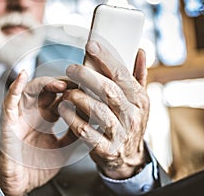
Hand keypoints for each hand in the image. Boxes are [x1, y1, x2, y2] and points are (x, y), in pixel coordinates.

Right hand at [0, 71, 74, 195]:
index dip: (71, 92)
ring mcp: (21, 116)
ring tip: (60, 84)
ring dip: (44, 84)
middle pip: (46, 90)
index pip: (58, 98)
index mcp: (45, 119)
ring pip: (30, 91)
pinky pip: (9, 102)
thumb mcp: (62, 149)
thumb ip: (74, 135)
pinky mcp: (9, 123)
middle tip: (76, 85)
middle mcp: (33, 114)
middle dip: (61, 85)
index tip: (86, 89)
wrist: (20, 184)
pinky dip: (14, 88)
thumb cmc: (37, 167)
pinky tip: (22, 76)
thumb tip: (90, 122)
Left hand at [58, 41, 148, 178]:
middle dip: (86, 75)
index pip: (122, 75)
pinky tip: (63, 109)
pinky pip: (85, 131)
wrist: (128, 157)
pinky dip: (71, 118)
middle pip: (108, 90)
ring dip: (77, 97)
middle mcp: (132, 116)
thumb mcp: (139, 101)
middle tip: (71, 68)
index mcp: (140, 100)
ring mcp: (119, 134)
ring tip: (66, 90)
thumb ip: (138, 77)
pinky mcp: (106, 149)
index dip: (106, 58)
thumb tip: (140, 50)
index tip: (90, 45)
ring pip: (96, 110)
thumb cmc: (129, 123)